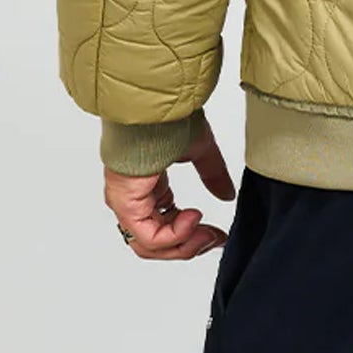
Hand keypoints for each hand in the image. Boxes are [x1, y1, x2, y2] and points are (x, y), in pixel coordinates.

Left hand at [104, 112, 236, 260]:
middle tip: (214, 239)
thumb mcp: (200, 150)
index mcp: (148, 185)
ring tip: (205, 234)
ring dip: (182, 246)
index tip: (218, 234)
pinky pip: (148, 236)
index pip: (166, 224)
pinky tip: (193, 219)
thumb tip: (226, 194)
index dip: (193, 235)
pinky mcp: (126, 204)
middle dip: (190, 246)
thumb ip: (213, 175)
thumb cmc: (168, 117)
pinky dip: (174, 235)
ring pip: (149, 245)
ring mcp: (127, 203)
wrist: (153, 106)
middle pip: (157, 242)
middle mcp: (133, 198)